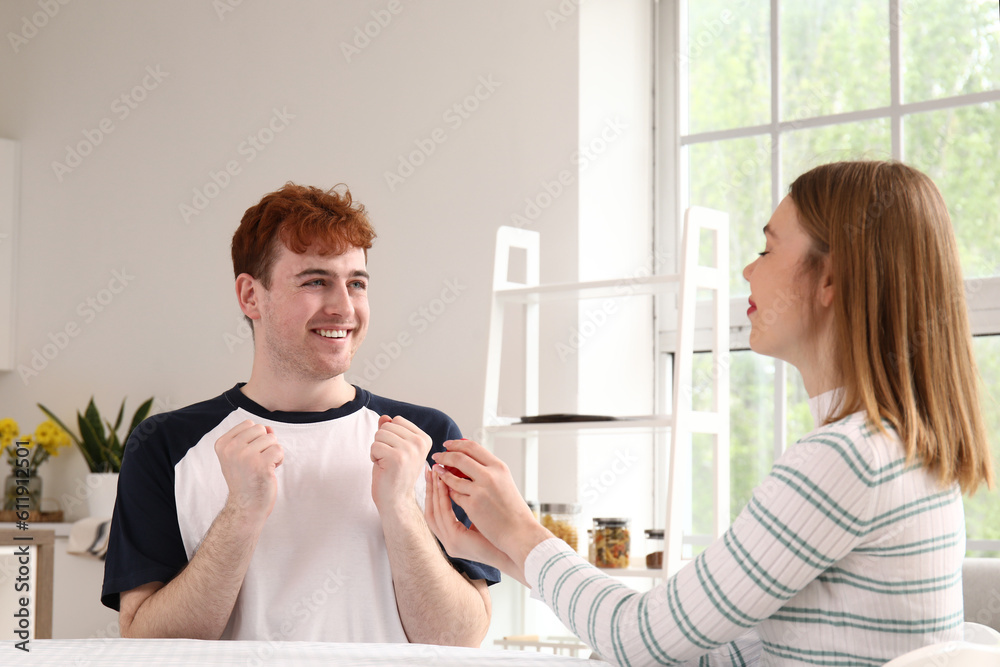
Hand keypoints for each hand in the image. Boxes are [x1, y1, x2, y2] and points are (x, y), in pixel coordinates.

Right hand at [214, 420, 283, 521]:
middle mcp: (231, 448)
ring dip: (272, 452)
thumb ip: (254, 437)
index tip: (248, 456)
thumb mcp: (242, 454)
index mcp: (222, 444)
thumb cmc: (246, 478)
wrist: (245, 506)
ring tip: (262, 467)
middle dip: (265, 444)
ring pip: (272, 438)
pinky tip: (269, 471)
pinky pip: (279, 449)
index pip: (249, 424)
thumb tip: (269, 428)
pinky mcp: (260, 465)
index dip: (255, 438)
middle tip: (257, 462)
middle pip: (261, 429)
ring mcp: (245, 456)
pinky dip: (279, 460)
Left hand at [370, 415, 431, 513]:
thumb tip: (384, 417)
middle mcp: (420, 443)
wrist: (396, 500)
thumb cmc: (394, 474)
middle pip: (387, 426)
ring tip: (386, 463)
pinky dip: (373, 457)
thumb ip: (391, 432)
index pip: (396, 420)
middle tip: (389, 459)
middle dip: (382, 442)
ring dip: (377, 449)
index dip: (390, 435)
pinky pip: (374, 446)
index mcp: (424, 439)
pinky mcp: (397, 458)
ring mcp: (410, 450)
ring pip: (380, 434)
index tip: (396, 452)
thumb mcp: (395, 449)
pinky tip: (382, 468)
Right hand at [424, 466, 516, 574]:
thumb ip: (469, 503)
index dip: (432, 490)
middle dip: (429, 487)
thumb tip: (464, 480)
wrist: (515, 546)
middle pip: (430, 510)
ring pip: (433, 511)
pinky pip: (444, 514)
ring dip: (434, 489)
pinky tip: (445, 482)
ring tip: (436, 470)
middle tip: (430, 466)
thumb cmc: (502, 530)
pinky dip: (443, 497)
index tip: (434, 470)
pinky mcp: (456, 539)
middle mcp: (448, 540)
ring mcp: (450, 541)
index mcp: (452, 536)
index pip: (435, 510)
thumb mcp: (481, 515)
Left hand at [430, 439, 548, 563]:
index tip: (448, 445)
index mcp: (499, 467)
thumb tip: (468, 459)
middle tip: (437, 456)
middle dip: (445, 456)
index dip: (457, 444)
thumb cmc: (513, 509)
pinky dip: (450, 492)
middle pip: (460, 458)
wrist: (520, 531)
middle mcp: (490, 475)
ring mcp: (480, 490)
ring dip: (442, 474)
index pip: (474, 447)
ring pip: (453, 477)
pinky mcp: (473, 505)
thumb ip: (489, 471)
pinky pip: (455, 495)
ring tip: (436, 472)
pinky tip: (447, 491)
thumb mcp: (505, 482)